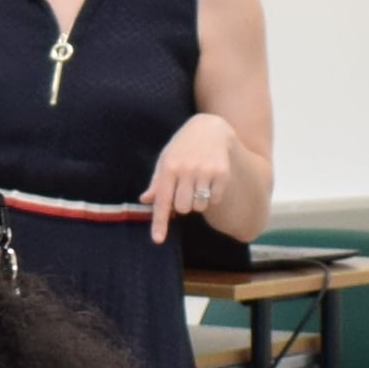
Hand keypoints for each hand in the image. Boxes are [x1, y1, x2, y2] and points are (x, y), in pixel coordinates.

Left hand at [144, 114, 243, 240]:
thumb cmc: (183, 146)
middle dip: (183, 205)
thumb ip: (157, 182)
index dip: (160, 222)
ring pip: (199, 206)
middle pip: (182, 208)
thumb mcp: (166, 159)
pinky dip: (212, 196)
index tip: (158, 240)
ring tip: (198, 182)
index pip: (162, 200)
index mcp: (169, 167)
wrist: (210, 127)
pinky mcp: (222, 173)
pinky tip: (210, 179)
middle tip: (185, 190)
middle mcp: (186, 169)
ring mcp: (205, 171)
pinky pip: (214, 199)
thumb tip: (145, 200)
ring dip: (198, 201)